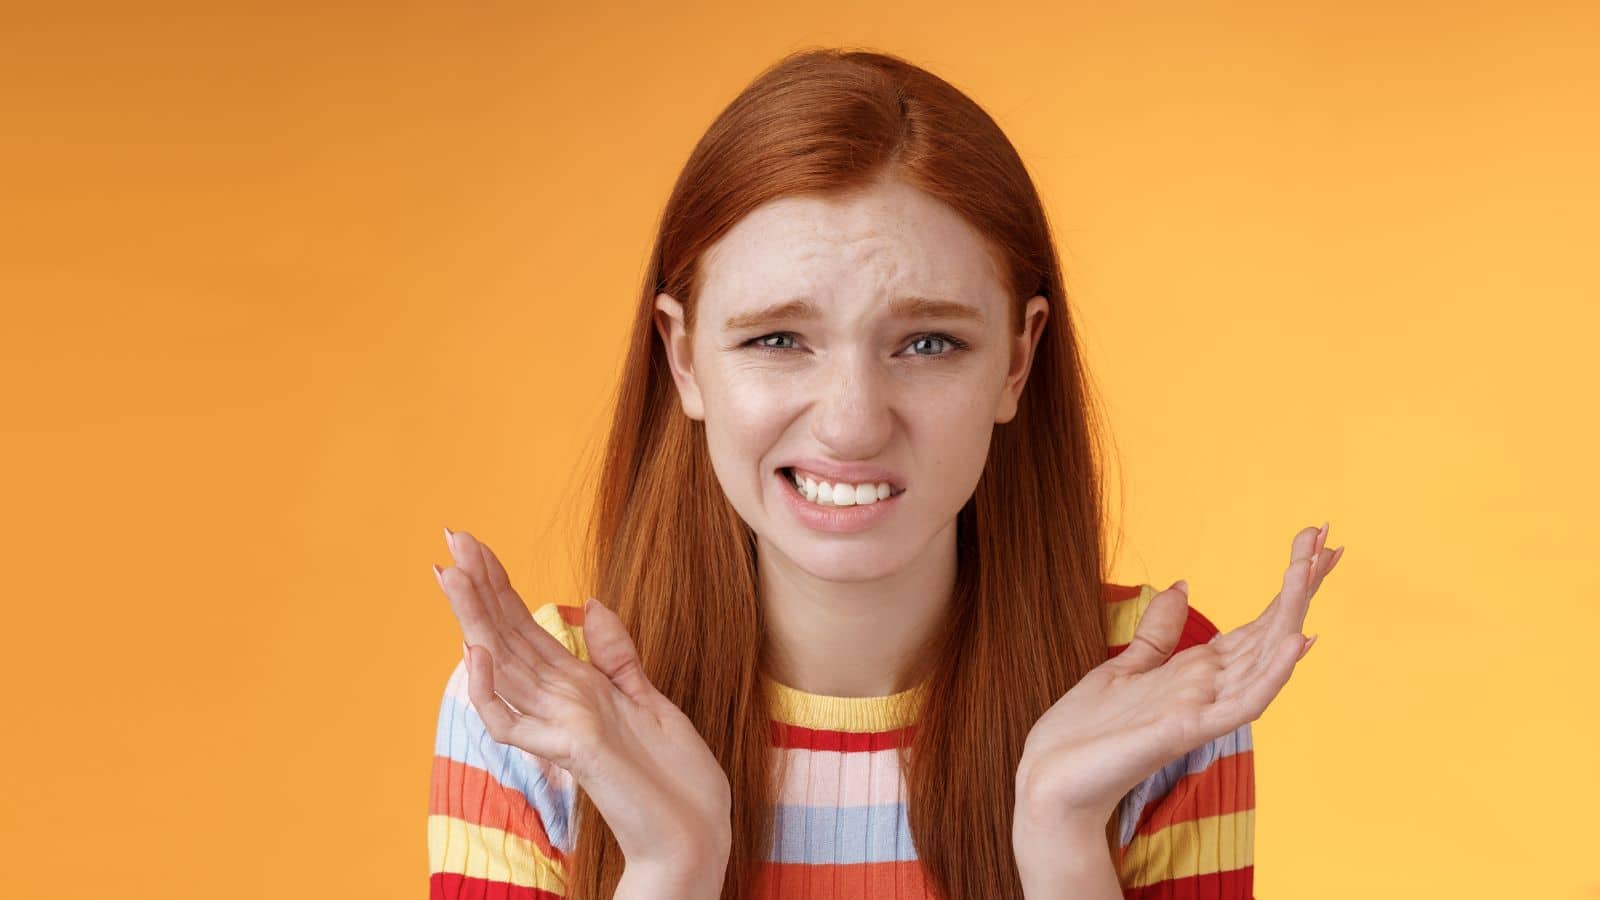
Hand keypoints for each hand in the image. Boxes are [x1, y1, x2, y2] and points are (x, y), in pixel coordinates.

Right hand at [435, 527, 733, 870]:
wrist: (696, 833)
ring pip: (502, 668)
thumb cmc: (674, 777)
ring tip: (452, 575)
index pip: (527, 626)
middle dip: (478, 588)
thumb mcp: (650, 699)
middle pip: (506, 636)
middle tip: (450, 538)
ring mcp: (559, 726)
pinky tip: (480, 651)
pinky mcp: (570, 750)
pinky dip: (492, 690)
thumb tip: (593, 604)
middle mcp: (559, 702)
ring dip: (475, 621)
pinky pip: (514, 723)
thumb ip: (617, 656)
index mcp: (577, 686)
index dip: (499, 584)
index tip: (471, 543)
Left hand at [1014, 522, 1342, 836]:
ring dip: (1292, 613)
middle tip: (1329, 538)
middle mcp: (1209, 688)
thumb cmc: (1087, 733)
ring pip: (1264, 658)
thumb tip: (1182, 586)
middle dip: (1299, 586)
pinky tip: (1297, 640)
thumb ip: (1160, 631)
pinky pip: (1243, 702)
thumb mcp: (1125, 665)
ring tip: (1316, 567)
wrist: (1053, 781)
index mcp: (1197, 671)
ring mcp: (1204, 709)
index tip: (1316, 542)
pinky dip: (1273, 673)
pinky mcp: (1187, 730)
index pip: (1257, 624)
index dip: (1288, 585)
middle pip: (1269, 631)